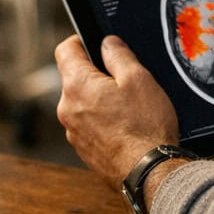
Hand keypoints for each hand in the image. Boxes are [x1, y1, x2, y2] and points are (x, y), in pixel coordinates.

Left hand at [54, 34, 180, 187]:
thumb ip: (118, 55)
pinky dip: (103, 121)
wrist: (148, 173)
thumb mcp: (138, 79)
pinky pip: (89, 125)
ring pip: (83, 103)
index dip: (81, 40)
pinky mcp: (84, 150)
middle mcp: (67, 109)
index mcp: (76, 85)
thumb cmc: (144, 126)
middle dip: (96, 73)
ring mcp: (73, 132)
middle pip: (75, 78)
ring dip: (100, 99)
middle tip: (125, 78)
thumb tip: (107, 43)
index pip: (65, 50)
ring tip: (130, 107)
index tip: (96, 42)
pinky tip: (127, 127)